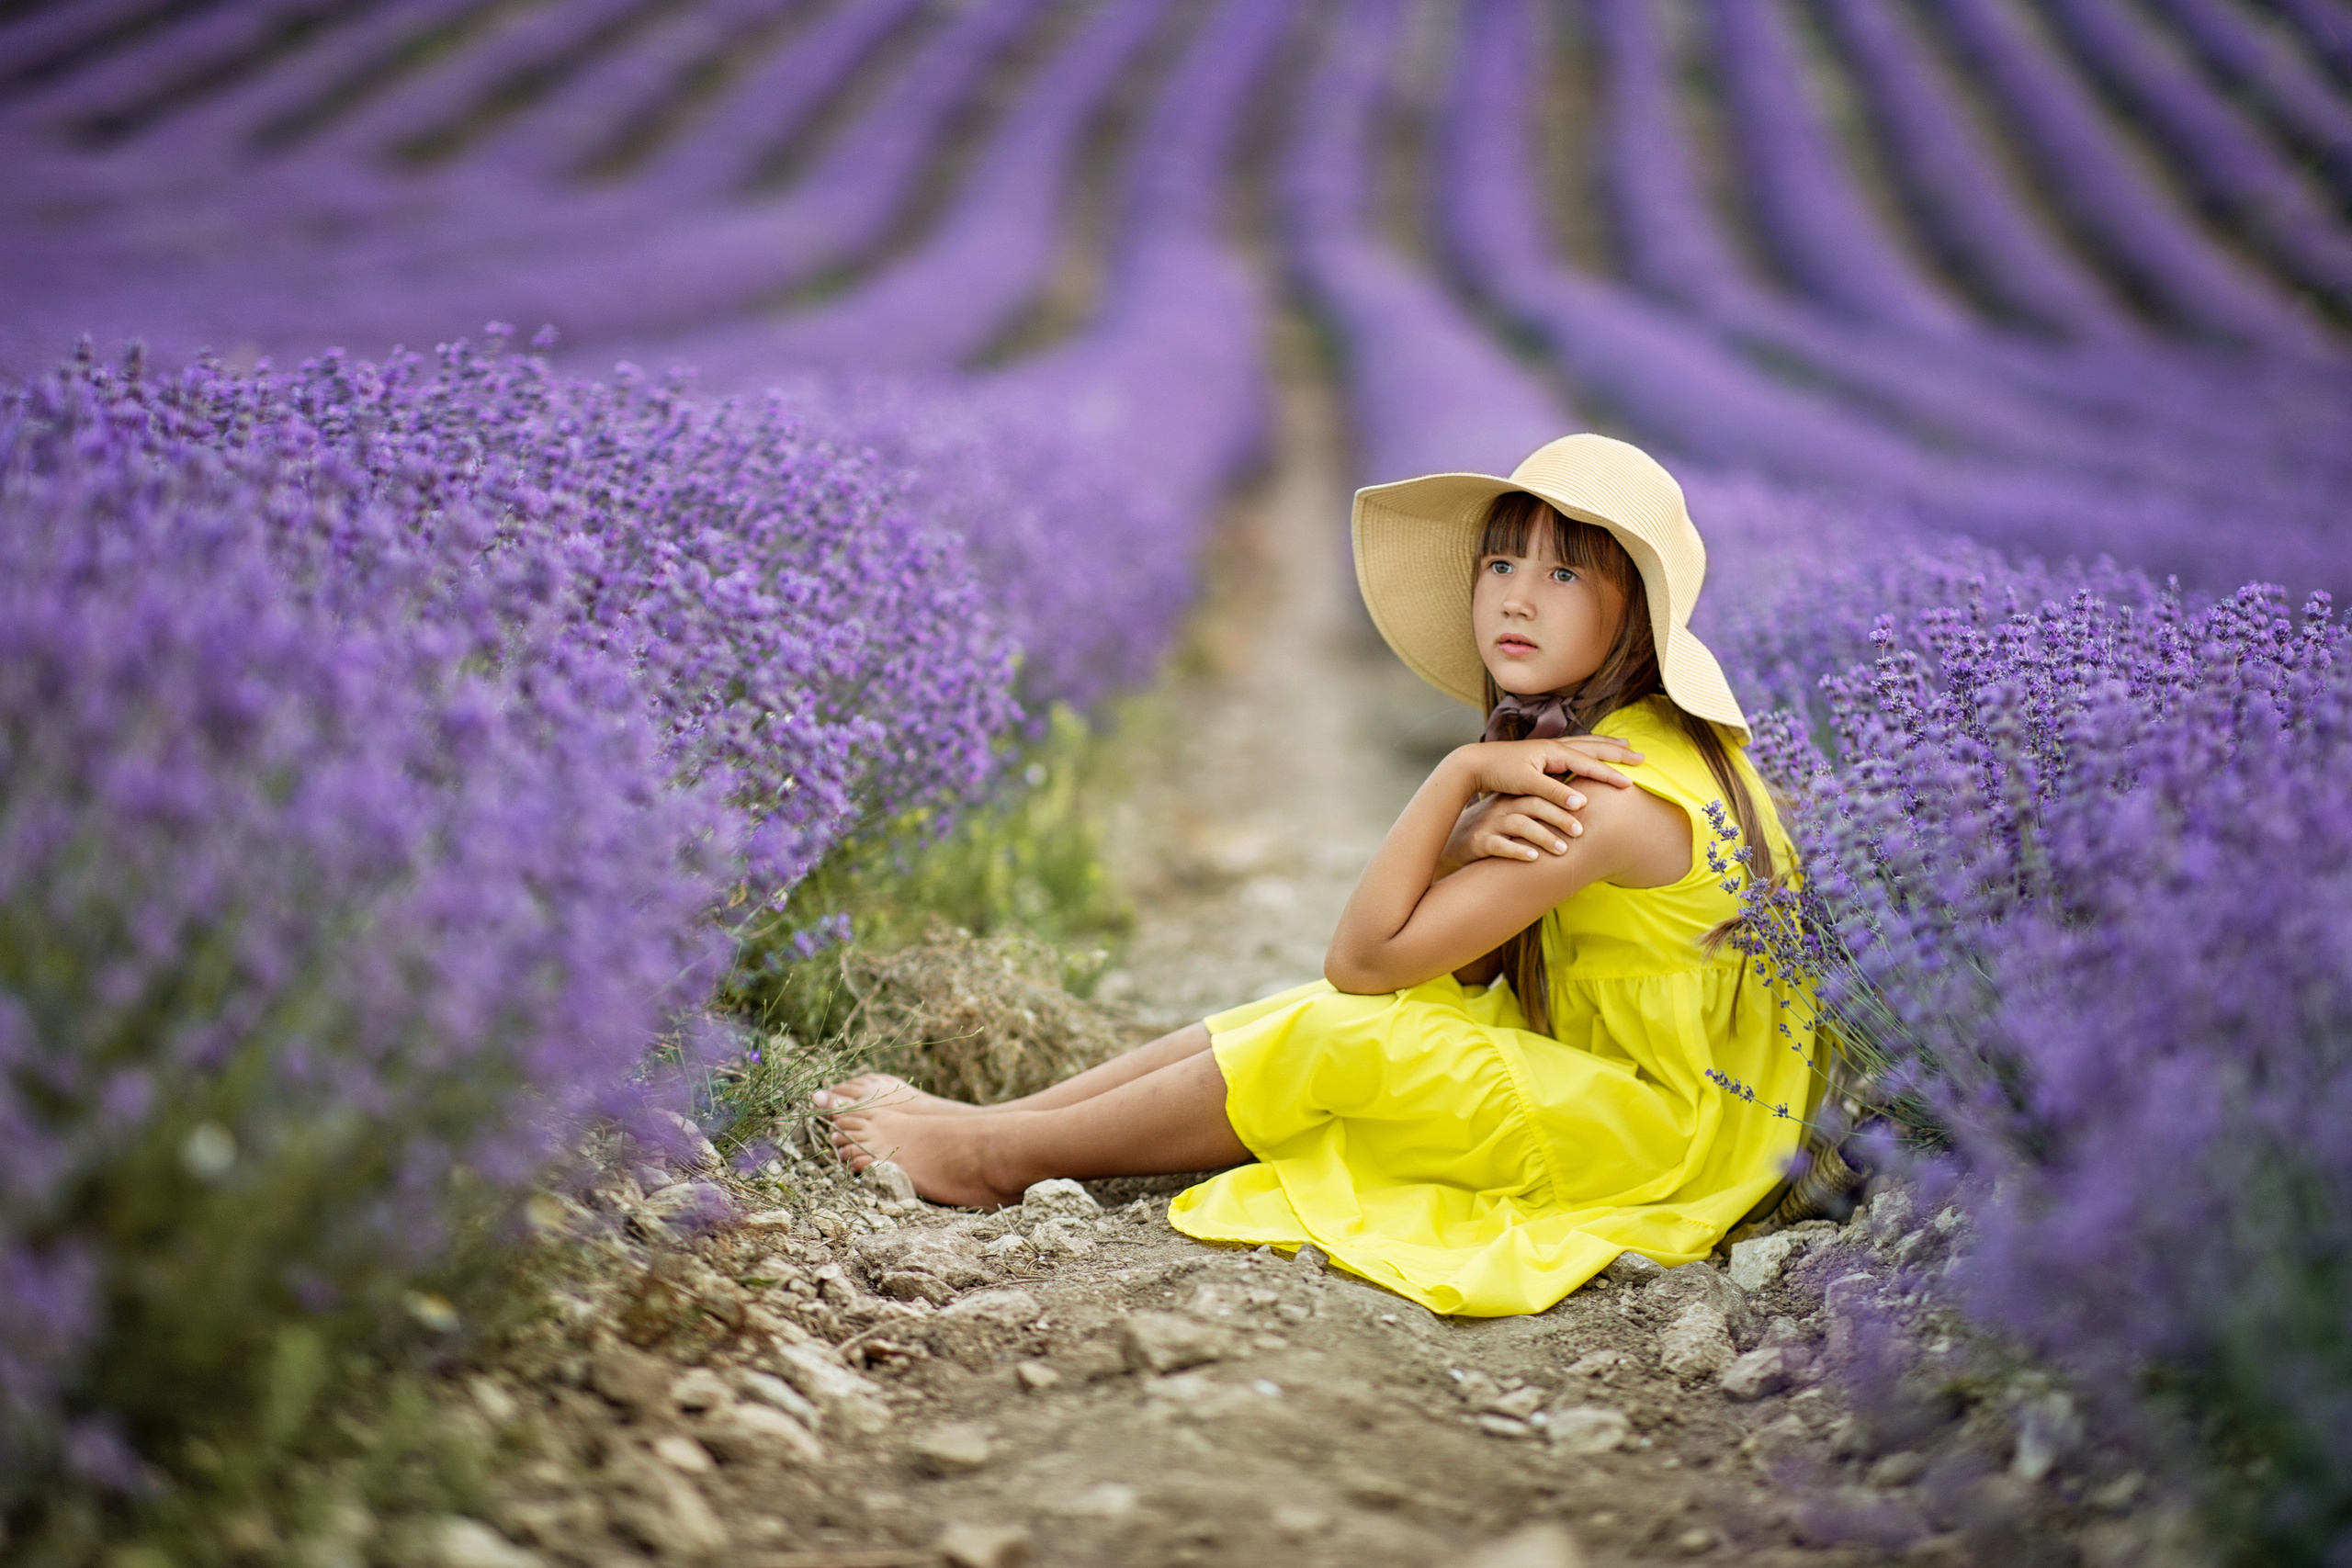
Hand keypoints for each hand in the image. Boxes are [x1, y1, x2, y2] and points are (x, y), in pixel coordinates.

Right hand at [1443, 791, 1583, 869]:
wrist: (1452, 842)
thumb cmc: (1492, 829)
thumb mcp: (1512, 814)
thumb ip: (1537, 810)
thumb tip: (1574, 809)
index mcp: (1513, 798)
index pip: (1541, 792)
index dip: (1563, 798)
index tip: (1587, 805)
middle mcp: (1502, 807)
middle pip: (1534, 805)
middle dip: (1559, 817)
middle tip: (1580, 831)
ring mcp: (1490, 824)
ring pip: (1520, 825)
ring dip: (1543, 837)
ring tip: (1562, 850)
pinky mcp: (1479, 842)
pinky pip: (1499, 845)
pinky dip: (1517, 851)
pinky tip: (1533, 858)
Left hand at [1449, 735, 1642, 814]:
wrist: (1475, 763)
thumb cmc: (1499, 773)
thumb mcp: (1527, 784)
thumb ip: (1554, 793)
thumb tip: (1582, 802)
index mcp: (1554, 752)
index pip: (1590, 764)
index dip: (1612, 774)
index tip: (1632, 783)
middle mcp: (1555, 747)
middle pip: (1594, 747)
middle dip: (1618, 752)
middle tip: (1641, 756)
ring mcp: (1549, 749)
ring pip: (1586, 744)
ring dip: (1606, 746)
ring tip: (1624, 745)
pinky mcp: (1543, 754)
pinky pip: (1576, 749)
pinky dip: (1590, 750)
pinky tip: (1593, 753)